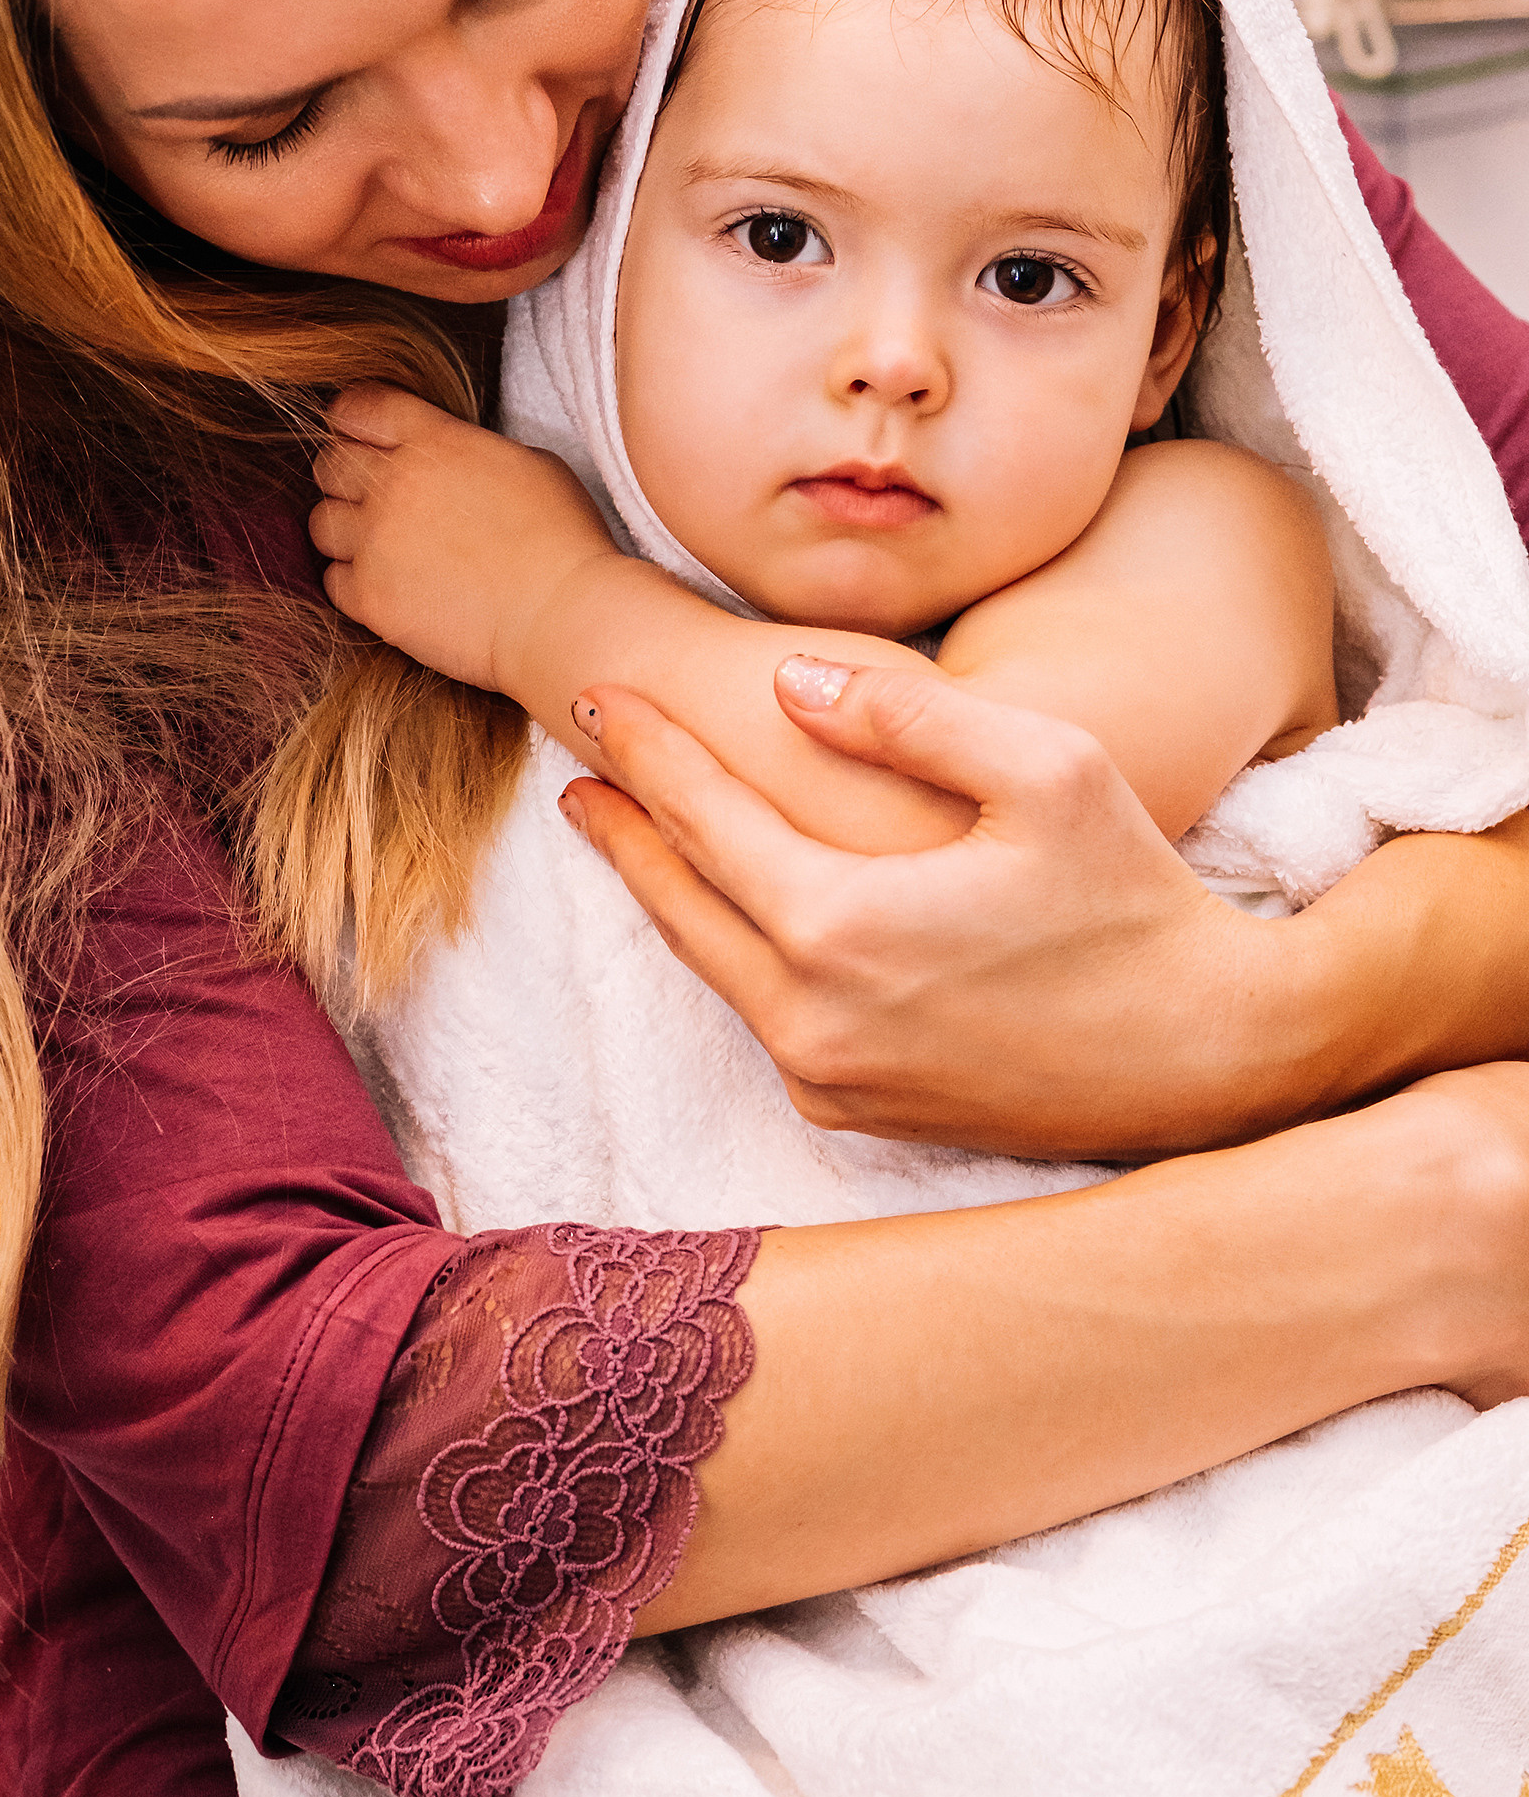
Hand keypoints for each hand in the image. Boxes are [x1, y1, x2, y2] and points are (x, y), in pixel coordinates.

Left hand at [310, 384, 615, 692]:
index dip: (355, 420)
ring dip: (347, 532)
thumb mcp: (529, 463)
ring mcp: (376, 542)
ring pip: (323, 523)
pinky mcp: (371, 598)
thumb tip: (451, 460)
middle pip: (330, 464)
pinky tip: (393, 587)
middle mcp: (394, 484)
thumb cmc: (563, 542)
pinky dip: (355, 583)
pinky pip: (334, 581)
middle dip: (348, 477)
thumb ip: (470, 451)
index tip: (362, 435)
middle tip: (377, 499)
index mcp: (434, 442)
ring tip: (385, 548)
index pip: (360, 408)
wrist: (562, 617)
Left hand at [561, 656, 1286, 1156]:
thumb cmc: (1138, 899)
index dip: (644, 749)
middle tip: (581, 757)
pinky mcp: (858, 1111)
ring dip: (666, 889)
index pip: (702, 818)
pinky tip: (728, 910)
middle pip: (678, 901)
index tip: (596, 695)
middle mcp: (809, 1018)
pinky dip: (731, 950)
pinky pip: (764, 1015)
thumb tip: (785, 684)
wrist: (1215, 1060)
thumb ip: (904, 714)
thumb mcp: (1044, 765)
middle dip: (621, 825)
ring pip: (714, 964)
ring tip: (628, 826)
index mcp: (838, 927)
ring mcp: (829, 1077)